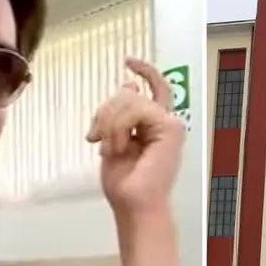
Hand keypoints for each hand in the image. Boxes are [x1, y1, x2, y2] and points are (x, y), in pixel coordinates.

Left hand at [86, 58, 185, 215]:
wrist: (134, 204)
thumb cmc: (124, 183)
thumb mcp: (114, 140)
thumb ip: (120, 114)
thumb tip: (129, 84)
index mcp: (153, 124)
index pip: (154, 88)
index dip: (144, 70)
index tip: (128, 61)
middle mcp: (164, 121)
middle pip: (130, 93)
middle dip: (105, 112)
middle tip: (95, 138)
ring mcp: (169, 123)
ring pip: (129, 100)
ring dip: (110, 125)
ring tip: (109, 150)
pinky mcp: (170, 128)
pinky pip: (136, 110)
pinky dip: (119, 129)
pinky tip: (119, 148)